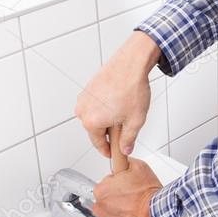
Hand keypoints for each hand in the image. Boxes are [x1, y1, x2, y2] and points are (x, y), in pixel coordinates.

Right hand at [75, 31, 161, 157]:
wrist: (132, 63)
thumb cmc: (132, 88)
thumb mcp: (135, 121)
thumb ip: (128, 139)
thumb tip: (124, 148)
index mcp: (91, 122)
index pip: (98, 144)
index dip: (108, 150)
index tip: (112, 153)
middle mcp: (83, 109)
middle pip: (95, 130)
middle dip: (109, 132)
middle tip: (125, 127)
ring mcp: (84, 97)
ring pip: (96, 116)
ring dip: (107, 118)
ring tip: (124, 110)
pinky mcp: (88, 88)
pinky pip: (96, 104)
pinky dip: (105, 106)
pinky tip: (119, 101)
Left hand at [92, 157, 161, 216]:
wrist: (158, 215)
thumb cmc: (148, 194)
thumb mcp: (138, 166)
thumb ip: (125, 162)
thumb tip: (122, 161)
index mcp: (102, 189)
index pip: (105, 184)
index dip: (117, 184)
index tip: (125, 186)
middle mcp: (100, 206)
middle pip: (105, 199)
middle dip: (116, 197)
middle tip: (131, 197)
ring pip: (109, 212)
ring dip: (118, 210)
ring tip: (133, 208)